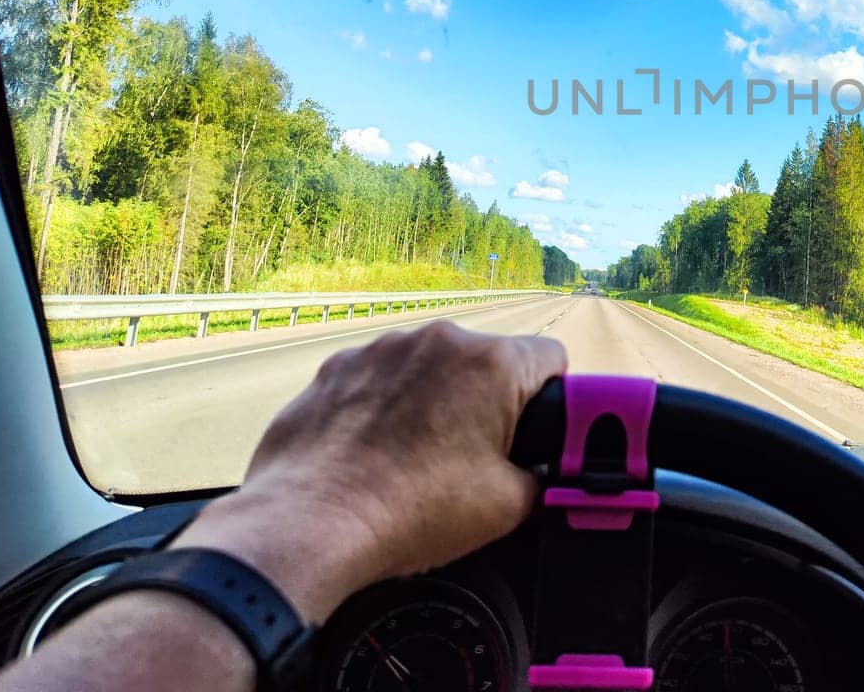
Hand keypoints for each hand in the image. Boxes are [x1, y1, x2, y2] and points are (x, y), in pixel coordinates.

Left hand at [174, 324, 566, 620]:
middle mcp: (439, 340)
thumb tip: (537, 475)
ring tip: (416, 459)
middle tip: (474, 457)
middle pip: (486, 361)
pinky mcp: (337, 367)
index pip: (551, 357)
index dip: (552, 396)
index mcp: (492, 364)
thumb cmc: (410, 512)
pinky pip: (379, 379)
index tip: (536, 427)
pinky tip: (374, 453)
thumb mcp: (508, 508)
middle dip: (487, 401)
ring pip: (430, 367)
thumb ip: (539, 478)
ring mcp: (382, 349)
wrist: (311, 524)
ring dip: (433, 400)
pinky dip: (383, 407)